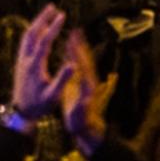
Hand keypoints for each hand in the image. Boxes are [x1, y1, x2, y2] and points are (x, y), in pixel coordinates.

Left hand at [11, 6, 74, 122]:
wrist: (21, 113)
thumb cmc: (39, 105)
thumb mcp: (53, 95)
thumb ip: (62, 80)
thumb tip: (73, 65)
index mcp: (35, 65)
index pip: (45, 41)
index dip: (54, 27)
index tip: (63, 15)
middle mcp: (25, 59)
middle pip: (32, 33)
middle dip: (42, 18)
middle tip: (53, 6)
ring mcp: (21, 60)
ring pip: (27, 35)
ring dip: (36, 23)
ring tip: (46, 13)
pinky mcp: (20, 62)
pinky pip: (25, 41)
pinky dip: (32, 31)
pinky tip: (37, 30)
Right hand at [58, 28, 114, 155]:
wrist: (87, 130)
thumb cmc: (81, 123)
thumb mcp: (80, 115)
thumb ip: (82, 105)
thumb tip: (85, 100)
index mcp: (88, 86)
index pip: (83, 66)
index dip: (78, 53)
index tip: (73, 40)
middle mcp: (90, 82)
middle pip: (85, 59)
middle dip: (80, 45)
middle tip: (76, 30)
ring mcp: (87, 82)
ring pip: (83, 61)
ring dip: (79, 48)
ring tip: (74, 34)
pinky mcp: (82, 85)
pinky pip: (78, 67)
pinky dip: (75, 57)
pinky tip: (69, 50)